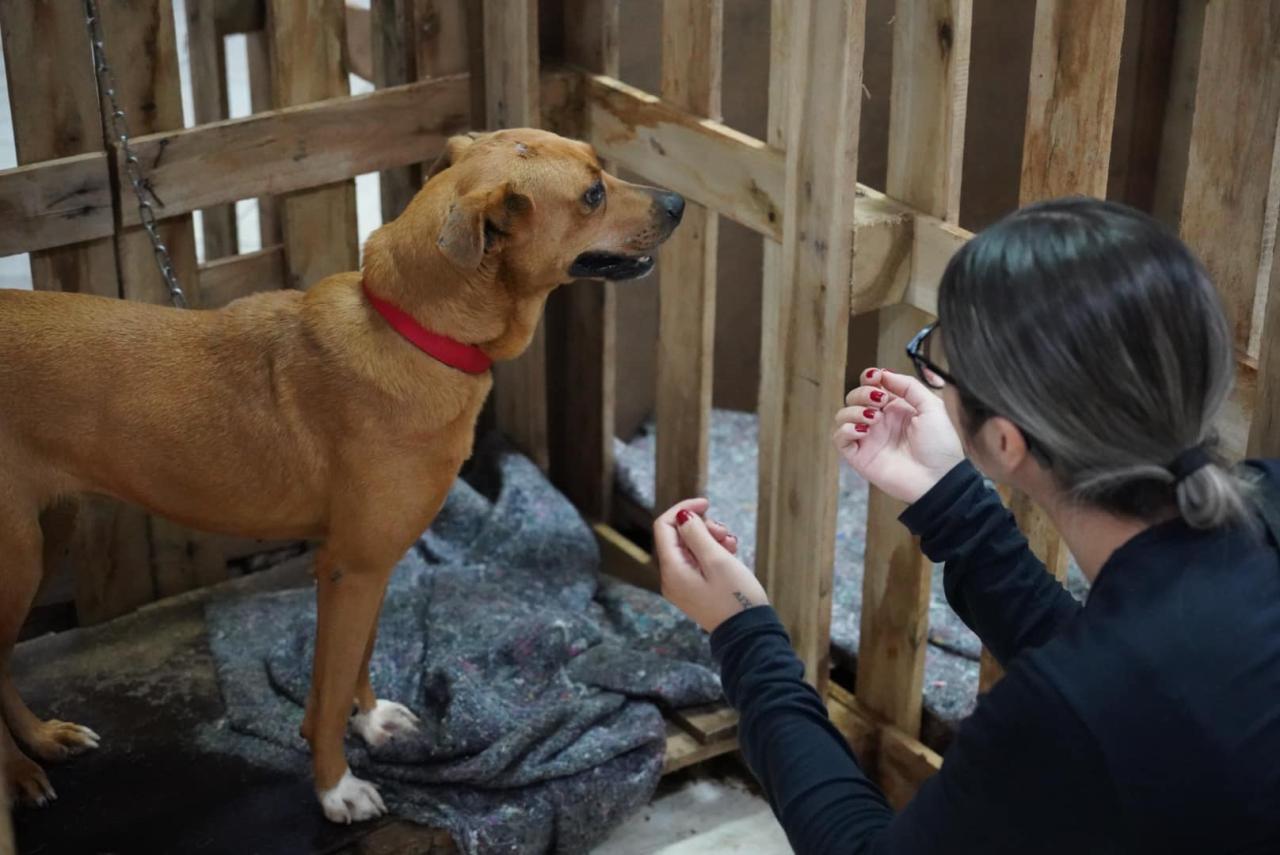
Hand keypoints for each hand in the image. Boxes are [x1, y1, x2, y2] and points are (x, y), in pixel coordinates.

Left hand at [653, 499, 767, 633]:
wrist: (749, 634)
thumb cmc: (735, 598)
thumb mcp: (717, 560)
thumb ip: (697, 534)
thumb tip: (683, 516)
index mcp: (672, 570)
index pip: (664, 526)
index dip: (684, 510)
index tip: (707, 504)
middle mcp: (671, 578)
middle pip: (677, 537)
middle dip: (701, 527)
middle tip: (725, 533)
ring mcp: (682, 585)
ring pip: (690, 548)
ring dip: (710, 539)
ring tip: (732, 545)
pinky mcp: (695, 590)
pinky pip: (698, 563)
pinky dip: (712, 553)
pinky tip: (731, 553)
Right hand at [832, 368, 963, 503]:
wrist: (938, 478)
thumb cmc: (940, 445)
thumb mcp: (931, 406)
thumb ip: (909, 386)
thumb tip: (883, 374)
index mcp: (895, 408)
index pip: (871, 386)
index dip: (869, 378)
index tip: (876, 378)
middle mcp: (879, 421)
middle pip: (853, 397)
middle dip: (862, 393)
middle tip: (880, 401)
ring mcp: (868, 438)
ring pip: (843, 415)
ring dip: (854, 410)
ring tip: (874, 418)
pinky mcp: (859, 456)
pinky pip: (839, 438)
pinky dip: (846, 429)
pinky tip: (864, 430)